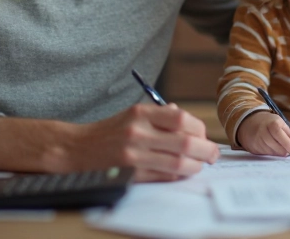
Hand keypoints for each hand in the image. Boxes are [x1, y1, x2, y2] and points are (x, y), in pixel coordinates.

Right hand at [68, 103, 220, 182]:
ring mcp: (134, 155)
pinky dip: (177, 175)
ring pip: (177, 163)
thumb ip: (161, 115)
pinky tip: (181, 172)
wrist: (76, 148)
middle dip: (205, 150)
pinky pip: (163, 176)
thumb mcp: (133, 114)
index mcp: (141, 113)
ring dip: (195, 166)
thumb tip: (188, 121)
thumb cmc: (110, 131)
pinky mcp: (130, 173)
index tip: (203, 136)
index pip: (181, 118)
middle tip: (212, 154)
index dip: (199, 128)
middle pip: (185, 142)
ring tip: (199, 165)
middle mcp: (138, 132)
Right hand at [236, 111, 289, 157]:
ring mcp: (258, 141)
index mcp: (274, 123)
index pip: (285, 139)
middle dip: (287, 152)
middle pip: (280, 149)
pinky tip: (273, 148)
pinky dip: (273, 153)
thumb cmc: (271, 123)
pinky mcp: (254, 148)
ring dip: (280, 153)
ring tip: (281, 147)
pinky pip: (267, 155)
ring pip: (274, 154)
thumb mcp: (284, 123)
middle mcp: (264, 132)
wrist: (250, 123)